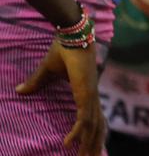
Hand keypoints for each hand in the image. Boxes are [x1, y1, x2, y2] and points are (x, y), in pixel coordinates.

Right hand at [16, 40, 104, 154]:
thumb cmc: (63, 50)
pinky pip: (83, 118)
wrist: (71, 35)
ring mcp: (90, 95)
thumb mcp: (47, 72)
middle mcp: (91, 96)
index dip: (93, 133)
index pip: (93, 117)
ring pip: (92, 126)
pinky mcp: (86, 93)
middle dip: (94, 145)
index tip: (91, 147)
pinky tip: (68, 144)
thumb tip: (20, 90)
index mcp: (86, 92)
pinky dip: (78, 132)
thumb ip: (36, 83)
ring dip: (88, 143)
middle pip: (97, 126)